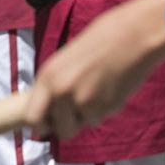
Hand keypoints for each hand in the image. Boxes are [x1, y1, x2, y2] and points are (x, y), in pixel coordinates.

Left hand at [22, 0, 164, 140]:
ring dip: (90, 114)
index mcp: (47, 77)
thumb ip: (55, 84)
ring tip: (99, 88)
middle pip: (60, 131)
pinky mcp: (106, 107)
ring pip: (83, 125)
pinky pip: (102, 117)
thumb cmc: (100, 40)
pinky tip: (112, 87)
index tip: (48, 124)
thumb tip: (48, 109)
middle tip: (78, 111)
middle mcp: (61, 92)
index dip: (40, 125)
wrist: (133, 34)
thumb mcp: (65, 60)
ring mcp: (84, 101)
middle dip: (68, 126)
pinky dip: (107, 108)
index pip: (31, 118)